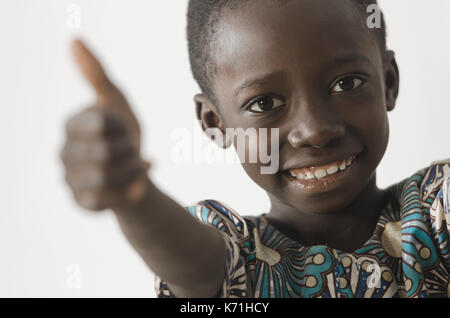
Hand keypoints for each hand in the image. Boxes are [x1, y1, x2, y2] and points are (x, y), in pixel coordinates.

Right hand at [60, 39, 149, 210]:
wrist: (138, 173)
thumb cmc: (125, 134)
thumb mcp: (116, 101)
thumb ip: (96, 74)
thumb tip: (74, 39)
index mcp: (71, 124)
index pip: (104, 123)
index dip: (124, 127)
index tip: (123, 129)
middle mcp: (63, 152)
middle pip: (107, 151)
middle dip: (129, 151)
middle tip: (129, 151)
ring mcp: (69, 179)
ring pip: (109, 176)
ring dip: (131, 170)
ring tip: (130, 167)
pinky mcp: (81, 203)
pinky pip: (109, 199)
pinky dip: (129, 190)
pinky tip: (130, 185)